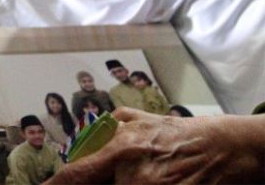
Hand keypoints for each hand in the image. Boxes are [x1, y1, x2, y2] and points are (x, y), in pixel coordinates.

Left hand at [44, 107, 264, 184]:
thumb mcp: (138, 120)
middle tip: (115, 175)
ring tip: (140, 174)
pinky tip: (148, 180)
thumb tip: (82, 140)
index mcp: (120, 147)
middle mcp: (132, 171)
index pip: (76, 174)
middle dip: (96, 183)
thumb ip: (108, 129)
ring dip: (122, 184)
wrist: (222, 146)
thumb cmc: (177, 133)